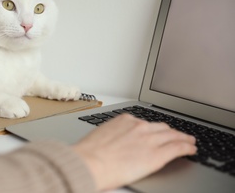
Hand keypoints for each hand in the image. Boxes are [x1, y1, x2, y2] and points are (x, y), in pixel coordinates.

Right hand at [73, 114, 195, 190]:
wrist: (91, 162)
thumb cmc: (90, 152)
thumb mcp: (101, 136)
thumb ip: (114, 134)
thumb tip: (117, 141)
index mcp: (125, 120)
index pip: (145, 122)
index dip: (155, 127)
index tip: (158, 130)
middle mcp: (139, 126)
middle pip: (161, 127)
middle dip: (170, 131)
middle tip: (176, 134)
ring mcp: (150, 139)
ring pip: (173, 136)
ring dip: (183, 138)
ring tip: (189, 141)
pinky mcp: (157, 154)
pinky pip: (177, 148)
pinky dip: (186, 147)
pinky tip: (191, 149)